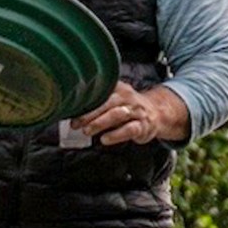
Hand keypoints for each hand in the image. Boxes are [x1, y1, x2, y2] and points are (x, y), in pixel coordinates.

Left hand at [71, 84, 189, 146]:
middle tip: (75, 124)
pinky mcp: (143, 126)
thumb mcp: (115, 97)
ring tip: (86, 131)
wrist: (157, 113)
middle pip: (106, 103)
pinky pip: (129, 129)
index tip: (71, 108)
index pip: (100, 92)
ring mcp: (136, 111)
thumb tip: (70, 108)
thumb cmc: (128, 107)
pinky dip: (116, 135)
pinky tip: (105, 140)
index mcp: (118, 88)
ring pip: (117, 115)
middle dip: (89, 114)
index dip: (84, 100)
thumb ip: (97, 101)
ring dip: (100, 123)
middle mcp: (127, 97)